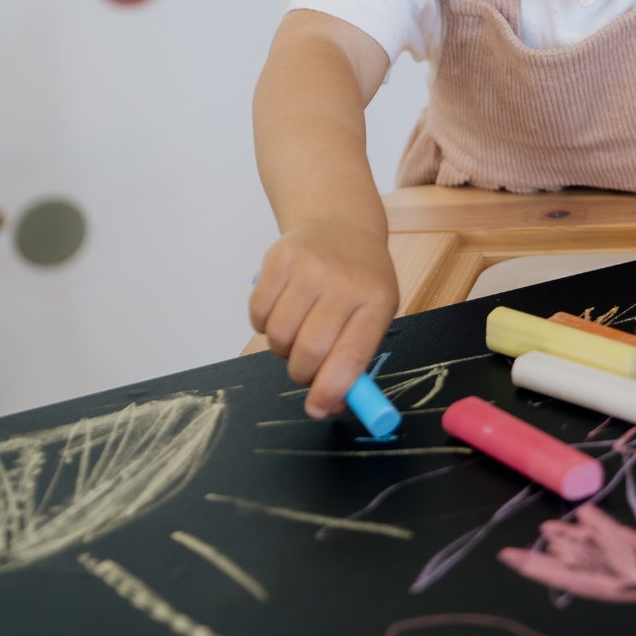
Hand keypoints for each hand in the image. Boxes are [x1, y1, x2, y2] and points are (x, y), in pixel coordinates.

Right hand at [249, 221, 398, 418]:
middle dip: (302, 373)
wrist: (340, 225)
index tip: (317, 409)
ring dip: (281, 348)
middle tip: (305, 369)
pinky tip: (282, 309)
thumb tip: (331, 406)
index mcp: (377, 302)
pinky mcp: (278, 259)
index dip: (331, 389)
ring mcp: (310, 269)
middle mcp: (344, 283)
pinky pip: (257, 314)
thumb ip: (355, 361)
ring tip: (296, 332)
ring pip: (278, 335)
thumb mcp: (375, 314)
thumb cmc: (359, 280)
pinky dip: (263, 324)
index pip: (352, 355)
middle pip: (309, 350)